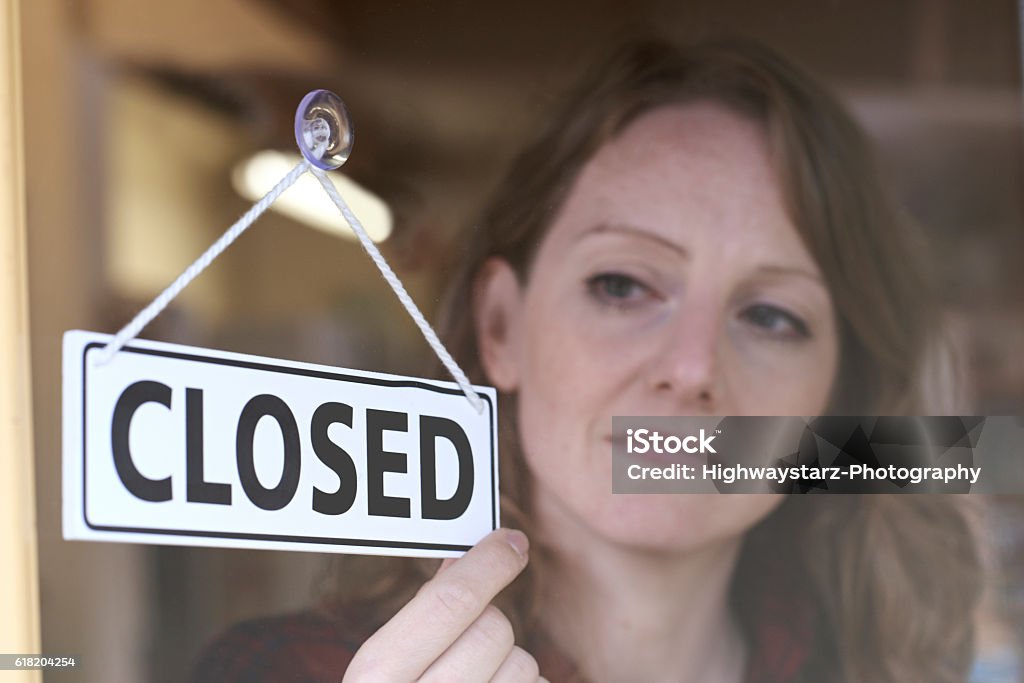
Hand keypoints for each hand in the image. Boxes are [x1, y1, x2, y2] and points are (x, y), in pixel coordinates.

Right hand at [343, 528, 546, 682]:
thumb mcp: (386, 673)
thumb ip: (422, 620)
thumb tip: (462, 558)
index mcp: (377, 679)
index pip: (448, 604)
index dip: (487, 564)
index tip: (511, 542)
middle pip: (493, 630)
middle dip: (490, 628)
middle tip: (467, 652)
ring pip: (525, 665)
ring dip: (511, 669)